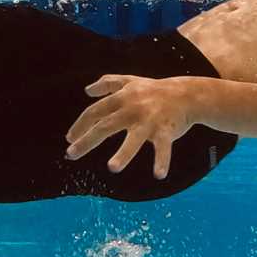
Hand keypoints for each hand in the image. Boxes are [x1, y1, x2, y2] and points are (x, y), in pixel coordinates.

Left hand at [64, 74, 206, 179]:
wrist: (187, 94)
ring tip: (112, 168)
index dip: (80, 125)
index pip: (95, 111)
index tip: (69, 139)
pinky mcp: (166, 131)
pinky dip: (162, 161)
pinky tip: (159, 175)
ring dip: (124, 153)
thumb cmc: (154, 90)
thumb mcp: (130, 81)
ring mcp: (150, 121)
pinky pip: (163, 148)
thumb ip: (108, 83)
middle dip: (87, 141)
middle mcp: (133, 108)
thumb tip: (87, 90)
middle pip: (106, 126)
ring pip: (135, 139)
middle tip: (71, 154)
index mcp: (123, 98)